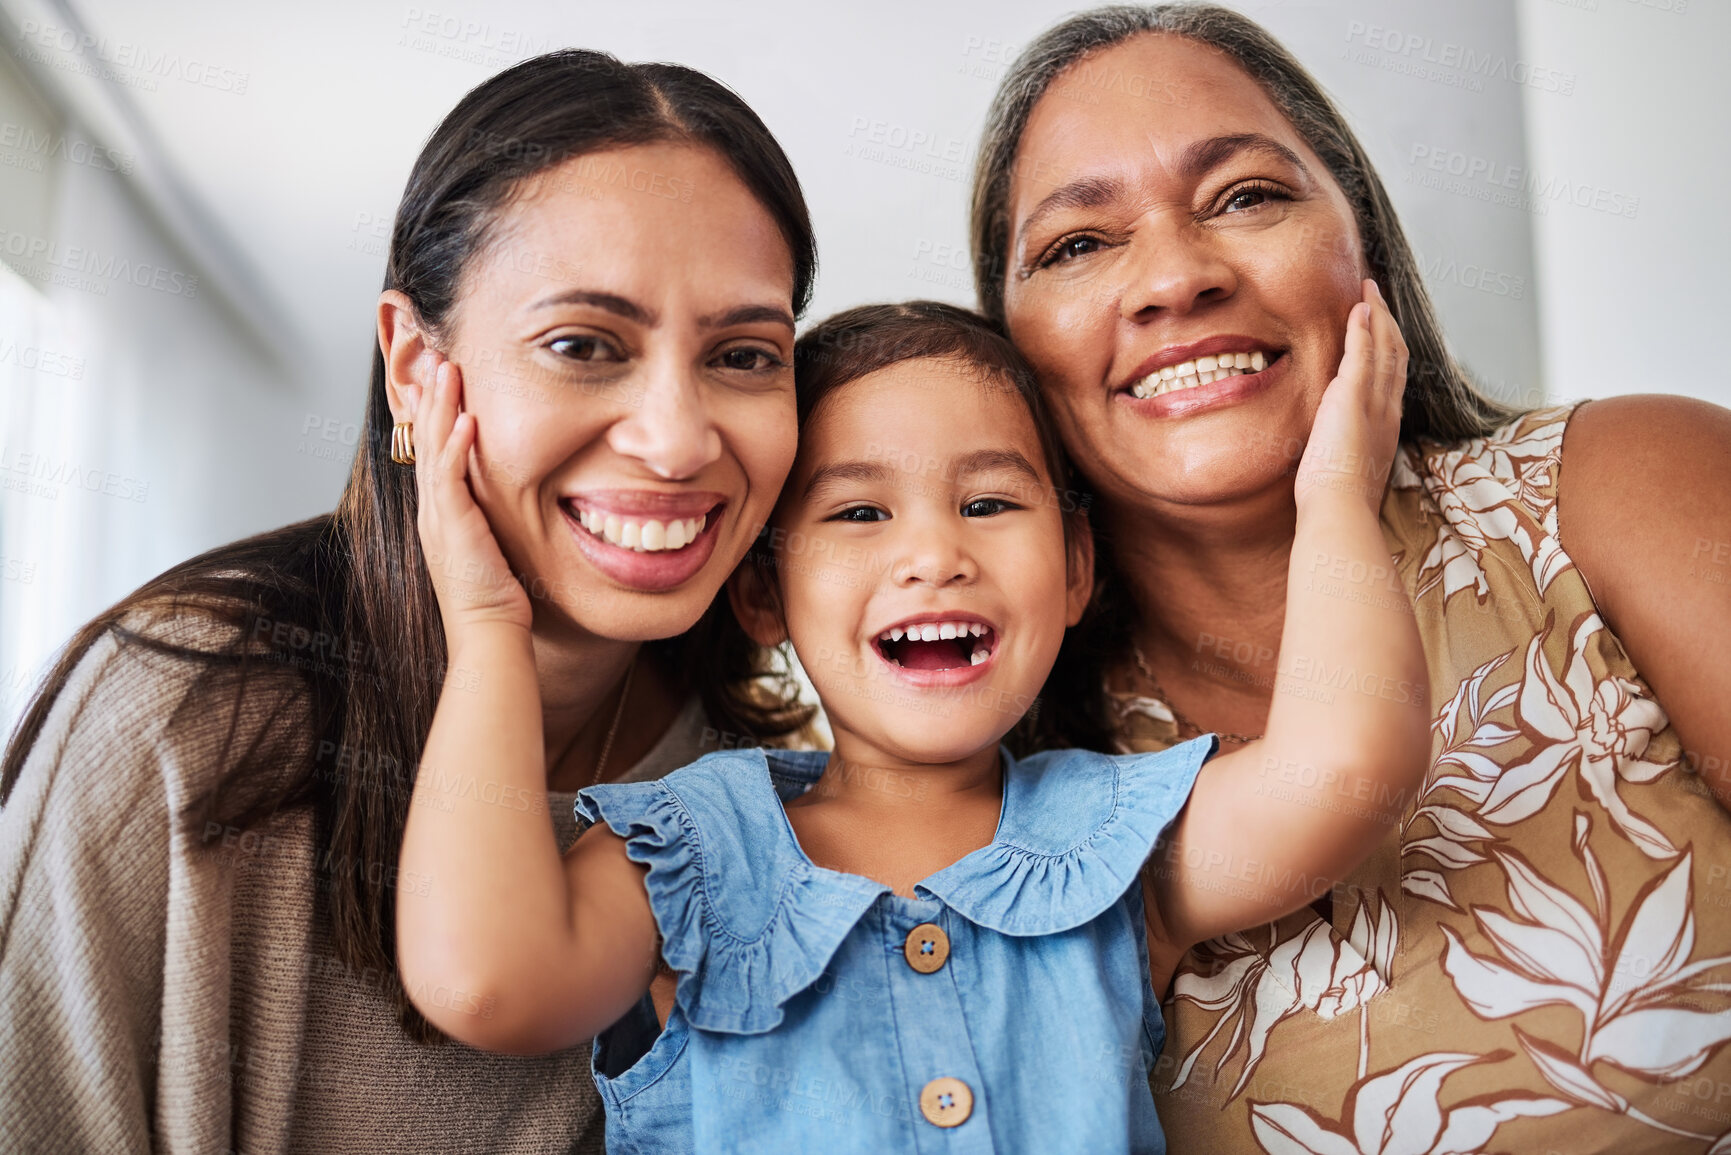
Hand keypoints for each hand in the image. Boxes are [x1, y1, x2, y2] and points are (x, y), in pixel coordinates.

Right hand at [411, 359, 534, 636]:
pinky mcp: (452, 527)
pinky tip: (465, 419)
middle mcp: (433, 510)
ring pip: (433, 449)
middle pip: (427, 440)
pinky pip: (450, 478)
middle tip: (438, 358)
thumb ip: (494, 516)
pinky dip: (456, 447)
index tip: (445, 380)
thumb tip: (514, 498)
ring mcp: (438, 517)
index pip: (435, 452)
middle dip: (432, 397)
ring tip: (446, 370)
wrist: (487, 633)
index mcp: (442, 513)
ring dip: (440, 407)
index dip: (437, 414)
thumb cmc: (497, 598)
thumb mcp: (493, 545)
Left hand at [1295, 279, 1407, 515]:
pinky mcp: (1353, 398)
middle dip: (1388, 322)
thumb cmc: (1337, 503)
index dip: (1389, 350)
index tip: (1381, 331)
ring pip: (1385, 347)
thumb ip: (1345, 452)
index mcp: (1386, 428)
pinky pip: (1362, 352)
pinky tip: (1358, 307)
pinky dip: (1362, 327)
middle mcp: (1388, 411)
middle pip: (1397, 355)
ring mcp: (1374, 402)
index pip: (1393, 379)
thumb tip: (1334, 452)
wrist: (1340, 511)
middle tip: (1378, 297)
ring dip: (1377, 314)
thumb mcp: (1346, 471)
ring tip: (1369, 289)